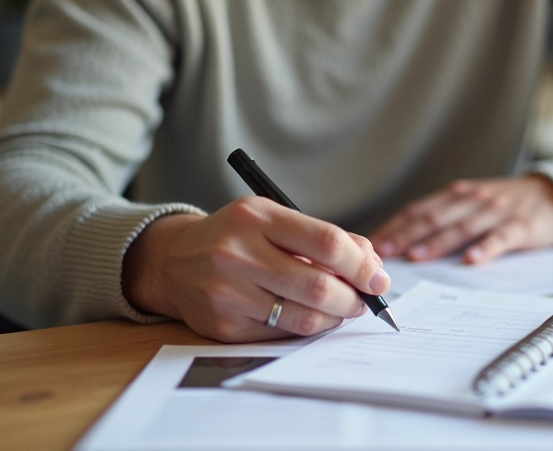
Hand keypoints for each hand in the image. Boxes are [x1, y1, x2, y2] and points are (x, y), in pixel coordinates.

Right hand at [122, 196, 390, 342]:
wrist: (173, 261)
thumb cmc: (237, 237)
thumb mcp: (273, 219)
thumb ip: (323, 237)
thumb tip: (373, 265)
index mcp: (256, 217)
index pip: (326, 242)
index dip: (362, 264)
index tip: (379, 278)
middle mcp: (238, 253)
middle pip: (319, 286)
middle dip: (353, 299)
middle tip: (363, 301)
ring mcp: (228, 293)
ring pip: (304, 318)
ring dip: (334, 318)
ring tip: (340, 309)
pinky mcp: (223, 326)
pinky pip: (281, 335)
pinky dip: (305, 329)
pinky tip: (307, 317)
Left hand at [370, 175, 552, 264]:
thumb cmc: (505, 204)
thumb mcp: (472, 202)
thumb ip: (444, 217)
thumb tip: (405, 243)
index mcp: (457, 195)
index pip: (419, 210)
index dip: (395, 226)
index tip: (374, 244)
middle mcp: (473, 199)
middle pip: (434, 218)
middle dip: (406, 235)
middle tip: (385, 254)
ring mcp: (497, 211)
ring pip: (462, 227)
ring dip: (437, 242)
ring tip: (417, 256)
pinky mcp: (522, 225)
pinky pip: (501, 237)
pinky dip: (486, 248)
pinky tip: (472, 260)